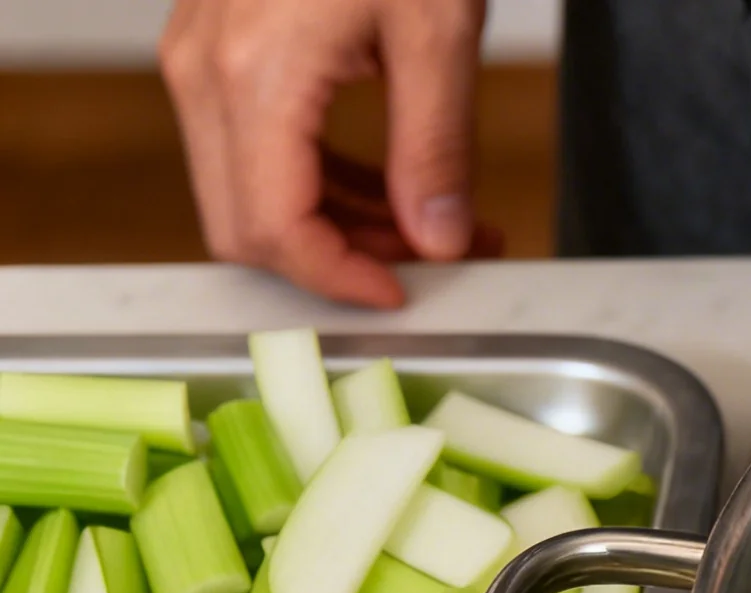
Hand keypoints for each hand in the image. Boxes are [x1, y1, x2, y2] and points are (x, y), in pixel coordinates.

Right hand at [161, 0, 498, 308]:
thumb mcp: (436, 29)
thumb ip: (436, 144)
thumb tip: (437, 239)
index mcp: (252, 74)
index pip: (273, 228)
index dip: (338, 278)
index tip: (401, 292)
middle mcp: (204, 72)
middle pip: (247, 226)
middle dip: (343, 261)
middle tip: (438, 259)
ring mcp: (200, 60)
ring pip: (250, 194)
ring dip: (340, 228)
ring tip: (437, 226)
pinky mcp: (216, 53)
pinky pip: (254, 150)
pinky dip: (322, 184)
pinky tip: (395, 187)